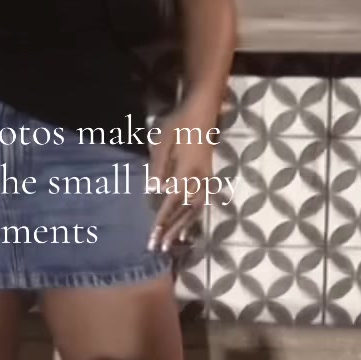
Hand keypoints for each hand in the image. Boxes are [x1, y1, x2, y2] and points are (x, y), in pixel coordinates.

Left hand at [146, 107, 213, 253]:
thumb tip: (154, 191)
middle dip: (171, 231)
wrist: (203, 111)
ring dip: (183, 227)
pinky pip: (201, 202)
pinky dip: (193, 217)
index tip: (153, 238)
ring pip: (195, 210)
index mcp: (186, 172)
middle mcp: (199, 179)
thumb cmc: (180, 124)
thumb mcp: (163, 141)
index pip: (172, 202)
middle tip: (159, 248)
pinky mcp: (207, 176)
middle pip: (185, 211)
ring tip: (173, 243)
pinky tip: (187, 226)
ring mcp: (205, 178)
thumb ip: (158, 167)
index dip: (162, 221)